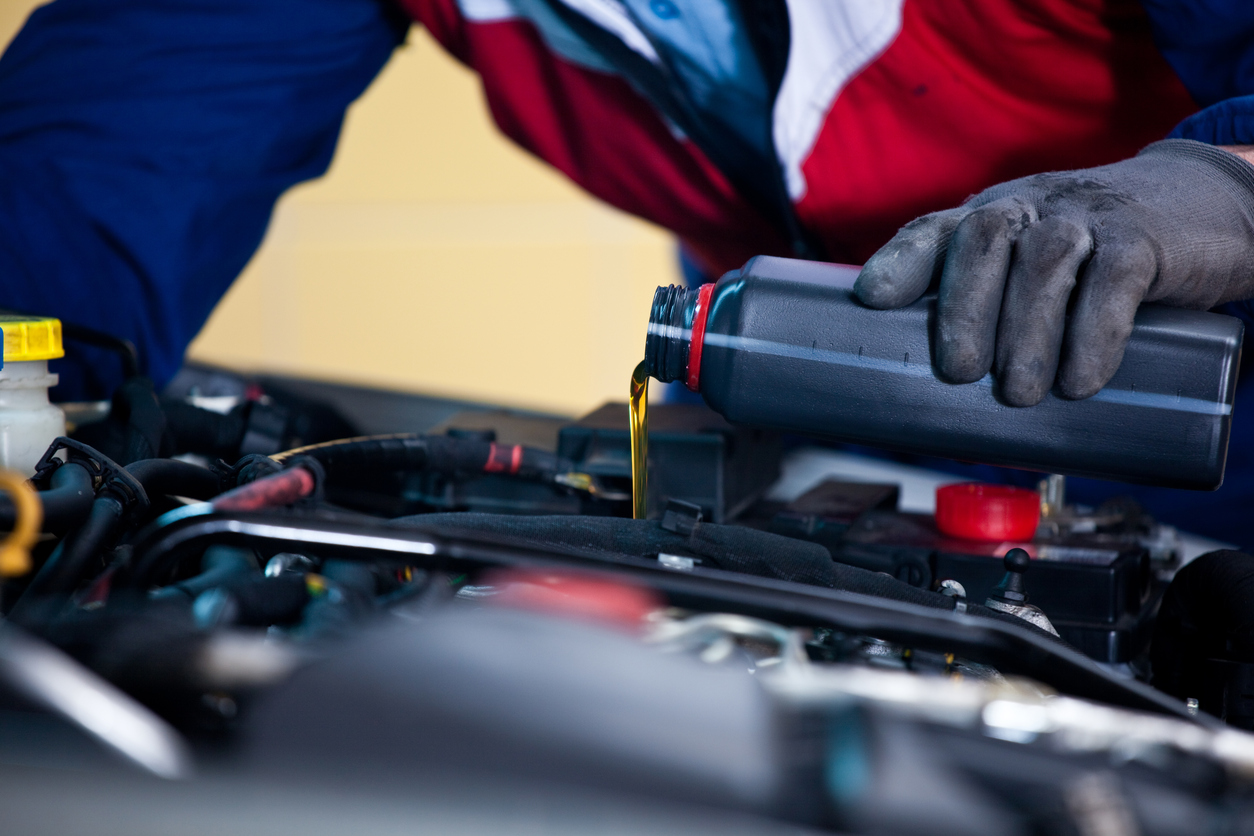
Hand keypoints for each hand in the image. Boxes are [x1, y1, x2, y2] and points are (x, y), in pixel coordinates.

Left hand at [854, 140, 1253, 405]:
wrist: (1202, 208)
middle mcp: (1030, 208)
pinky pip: (1114, 277)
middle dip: (963, 309)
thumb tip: (939, 406)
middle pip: (983, 240)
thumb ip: (992, 315)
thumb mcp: (1034, 267)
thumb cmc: (1096, 255)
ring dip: (1026, 332)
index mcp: (991, 217)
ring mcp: (1087, 218)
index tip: (873, 298)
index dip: (901, 261)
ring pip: (1044, 261)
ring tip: (1020, 393)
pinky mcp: (1144, 239)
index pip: (935, 229)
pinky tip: (1081, 378)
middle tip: (960, 371)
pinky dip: (1095, 332)